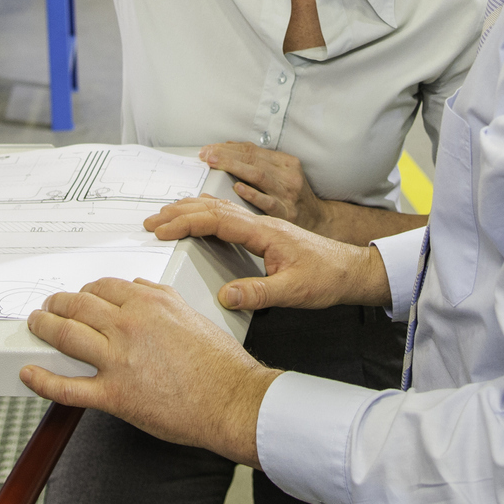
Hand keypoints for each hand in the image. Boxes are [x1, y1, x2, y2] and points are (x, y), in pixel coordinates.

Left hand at [22, 277, 278, 463]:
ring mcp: (118, 360)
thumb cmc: (220, 363)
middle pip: (77, 305)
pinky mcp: (114, 395)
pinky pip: (68, 387)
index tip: (79, 296)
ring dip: (44, 327)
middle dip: (57, 303)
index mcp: (148, 303)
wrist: (232, 400)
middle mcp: (128, 325)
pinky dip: (43, 380)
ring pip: (66, 335)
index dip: (85, 291)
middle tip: (49, 306)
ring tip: (36, 325)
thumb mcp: (192, 313)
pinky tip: (29, 373)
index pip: (102, 287)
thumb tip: (141, 287)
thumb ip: (162, 297)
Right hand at [144, 196, 388, 310]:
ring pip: (219, 208)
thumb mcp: (293, 292)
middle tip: (151, 222)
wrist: (352, 271)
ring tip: (165, 216)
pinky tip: (200, 219)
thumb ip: (259, 293)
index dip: (186, 223)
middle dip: (178, 213)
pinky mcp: (265, 233)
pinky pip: (229, 215)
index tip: (162, 230)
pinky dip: (206, 213)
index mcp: (264, 232)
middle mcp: (261, 223)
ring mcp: (262, 226)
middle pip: (212, 208)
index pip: (216, 219)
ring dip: (190, 210)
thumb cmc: (327, 278)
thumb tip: (226, 295)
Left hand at [199, 141, 329, 232]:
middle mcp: (288, 175)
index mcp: (286, 162)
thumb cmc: (295, 198)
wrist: (321, 221)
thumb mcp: (282, 174)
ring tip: (214, 163)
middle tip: (206, 154)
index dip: (228, 148)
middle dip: (226, 155)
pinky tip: (238, 188)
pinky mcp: (287, 213)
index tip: (208, 149)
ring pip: (258, 175)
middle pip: (253, 159)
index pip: (252, 150)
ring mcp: (288, 194)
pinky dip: (252, 193)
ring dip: (233, 167)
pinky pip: (267, 202)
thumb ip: (259, 162)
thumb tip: (229, 147)